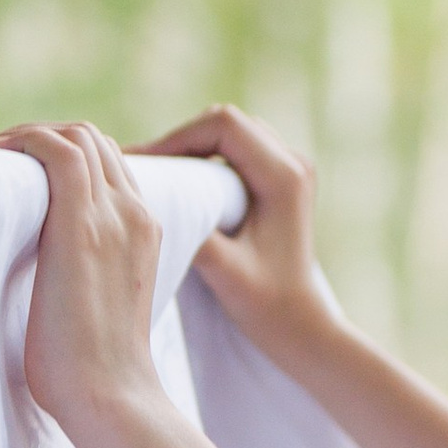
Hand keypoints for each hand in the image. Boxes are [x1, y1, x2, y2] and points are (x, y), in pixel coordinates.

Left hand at [0, 122, 164, 443]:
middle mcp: (136, 214)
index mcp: (144, 232)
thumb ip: (85, 272)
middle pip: (92, 139)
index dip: (58, 152)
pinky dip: (22, 140)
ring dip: (25, 134)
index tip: (16, 169)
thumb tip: (42, 271)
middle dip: (39, 135)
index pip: (107, 163)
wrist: (111, 397)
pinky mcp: (82, 225)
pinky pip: (57, 151)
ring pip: (76, 136)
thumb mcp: (98, 304)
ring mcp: (114, 216)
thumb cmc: (94, 371)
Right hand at [133, 104, 340, 369]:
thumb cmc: (267, 305)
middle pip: (225, 122)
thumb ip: (193, 232)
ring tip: (158, 175)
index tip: (147, 164)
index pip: (223, 124)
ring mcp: (290, 169)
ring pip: (229, 133)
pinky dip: (205, 158)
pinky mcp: (280, 179)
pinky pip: (236, 150)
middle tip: (145, 168)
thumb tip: (151, 198)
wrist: (302, 325)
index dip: (177, 136)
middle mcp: (293, 163)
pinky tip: (181, 184)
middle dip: (180, 140)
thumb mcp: (225, 272)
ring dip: (191, 147)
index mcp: (284, 177)